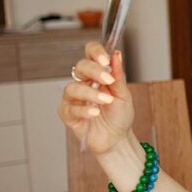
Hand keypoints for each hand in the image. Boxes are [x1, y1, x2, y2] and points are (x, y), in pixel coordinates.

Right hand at [57, 41, 134, 155]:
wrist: (117, 139)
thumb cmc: (119, 116)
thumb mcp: (124, 95)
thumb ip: (118, 75)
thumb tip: (116, 55)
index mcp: (97, 74)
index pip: (90, 54)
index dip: (95, 52)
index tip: (105, 59)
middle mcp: (83, 83)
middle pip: (80, 67)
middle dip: (94, 71)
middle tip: (108, 80)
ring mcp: (73, 98)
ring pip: (72, 88)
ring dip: (91, 93)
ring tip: (106, 101)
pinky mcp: (68, 114)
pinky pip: (70, 108)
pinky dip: (83, 110)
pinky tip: (94, 113)